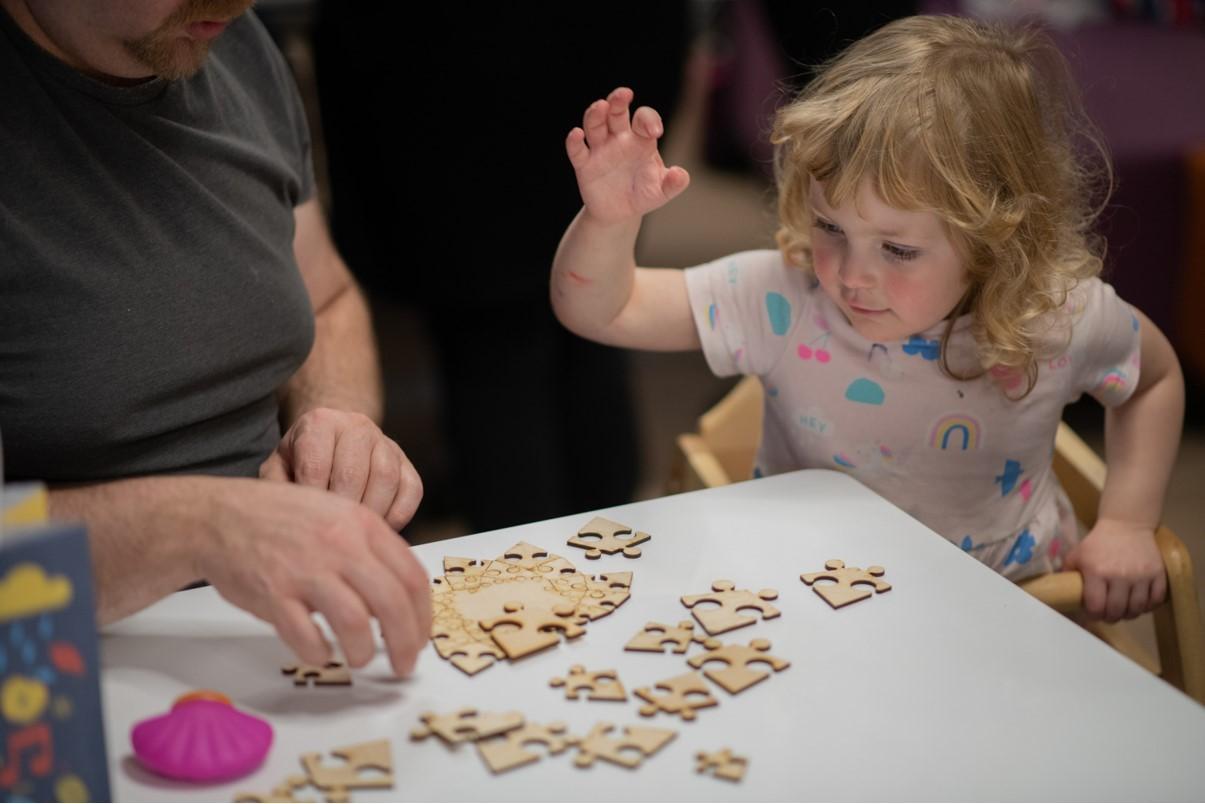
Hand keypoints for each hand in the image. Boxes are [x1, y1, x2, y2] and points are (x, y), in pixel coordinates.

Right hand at [197, 479, 432, 676]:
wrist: (219, 517)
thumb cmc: (280, 519)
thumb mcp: (337, 515)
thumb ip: (370, 550)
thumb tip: (400, 596)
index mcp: (362, 525)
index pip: (412, 576)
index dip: (423, 615)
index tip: (421, 636)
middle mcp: (340, 545)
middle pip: (392, 603)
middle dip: (406, 642)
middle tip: (404, 664)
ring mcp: (306, 570)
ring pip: (355, 623)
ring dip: (363, 651)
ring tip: (360, 658)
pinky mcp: (274, 595)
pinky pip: (307, 637)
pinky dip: (319, 654)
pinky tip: (320, 652)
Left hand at [259, 407, 421, 530]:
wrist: (332, 441)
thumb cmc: (301, 460)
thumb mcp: (278, 467)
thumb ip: (276, 487)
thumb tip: (288, 516)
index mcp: (320, 422)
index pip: (316, 465)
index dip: (311, 499)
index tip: (306, 520)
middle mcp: (356, 425)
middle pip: (353, 473)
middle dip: (340, 510)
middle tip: (330, 534)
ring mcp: (386, 443)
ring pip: (386, 479)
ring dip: (370, 512)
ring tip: (354, 531)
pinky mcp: (407, 464)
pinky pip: (412, 490)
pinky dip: (397, 515)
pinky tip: (378, 526)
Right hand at [565, 86, 689, 224]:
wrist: (620, 213)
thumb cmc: (643, 194)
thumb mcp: (661, 191)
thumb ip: (673, 183)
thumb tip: (681, 175)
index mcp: (640, 139)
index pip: (643, 119)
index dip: (649, 120)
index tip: (655, 132)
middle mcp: (618, 138)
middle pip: (616, 111)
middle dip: (618, 100)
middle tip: (624, 94)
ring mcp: (600, 149)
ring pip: (595, 124)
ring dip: (596, 114)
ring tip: (600, 106)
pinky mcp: (584, 165)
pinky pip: (577, 150)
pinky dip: (574, 141)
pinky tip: (576, 134)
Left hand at [1063, 518, 1166, 620]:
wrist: (1126, 525)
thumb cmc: (1098, 542)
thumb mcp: (1077, 555)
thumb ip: (1068, 573)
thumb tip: (1060, 592)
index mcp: (1097, 572)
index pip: (1096, 606)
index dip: (1094, 615)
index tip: (1093, 614)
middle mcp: (1120, 576)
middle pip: (1117, 611)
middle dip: (1111, 617)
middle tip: (1108, 615)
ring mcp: (1141, 575)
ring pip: (1138, 608)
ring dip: (1130, 614)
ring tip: (1123, 611)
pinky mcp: (1158, 573)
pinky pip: (1156, 600)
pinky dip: (1149, 606)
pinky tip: (1140, 603)